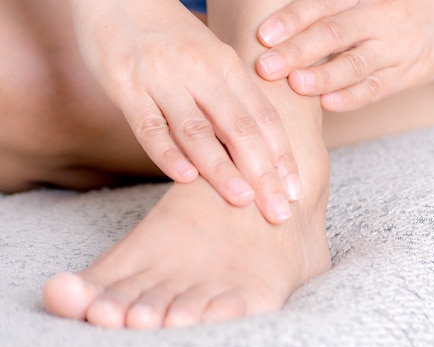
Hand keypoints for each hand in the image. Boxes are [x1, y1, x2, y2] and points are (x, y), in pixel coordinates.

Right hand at [70, 0, 301, 222]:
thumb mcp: (212, 58)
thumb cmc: (171, 36)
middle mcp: (200, 73)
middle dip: (263, 174)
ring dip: (222, 169)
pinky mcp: (126, 87)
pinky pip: (149, 125)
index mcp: (227, 67)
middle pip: (240, 130)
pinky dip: (167, 153)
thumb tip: (260, 146)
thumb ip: (233, 97)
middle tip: (279, 212)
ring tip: (243, 201)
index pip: (264, 117)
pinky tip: (185, 179)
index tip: (296, 190)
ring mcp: (162, 80)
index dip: (282, 156)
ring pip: (198, 131)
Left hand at [256, 0, 433, 110]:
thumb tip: (299, 20)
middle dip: (298, 50)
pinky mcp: (413, 73)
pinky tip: (329, 104)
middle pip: (335, 33)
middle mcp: (383, 17)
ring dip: (323, 76)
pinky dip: (354, 96)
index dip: (293, 19)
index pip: (324, 5)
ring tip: (295, 85)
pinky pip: (380, 87)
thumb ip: (340, 6)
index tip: (265, 35)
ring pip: (357, 64)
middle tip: (266, 66)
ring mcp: (399, 47)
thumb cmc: (410, 1)